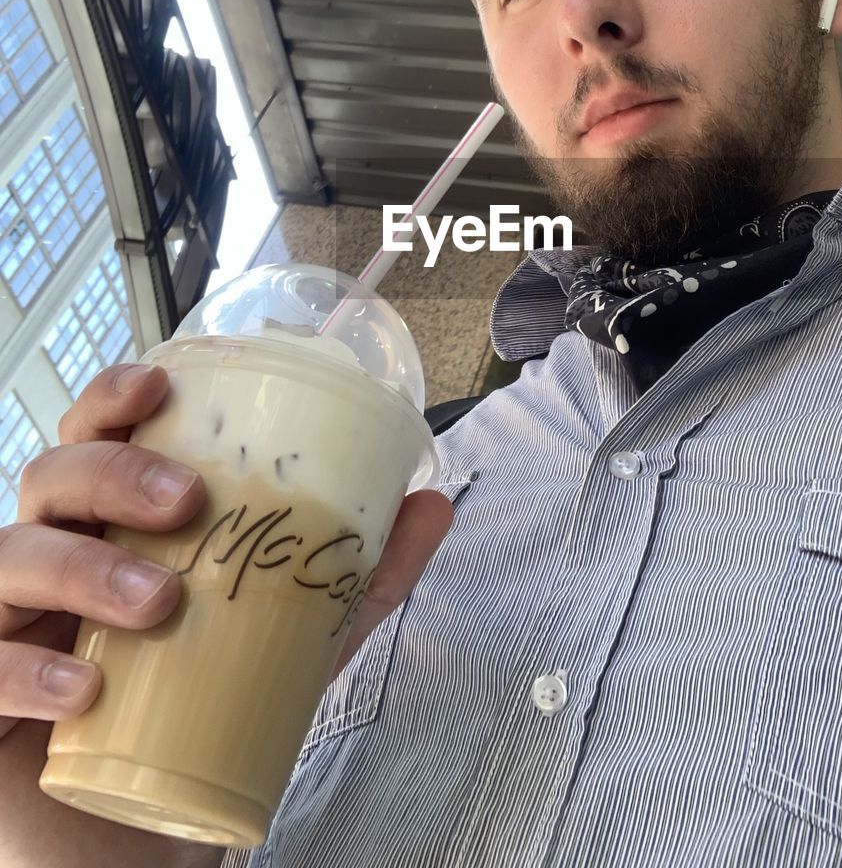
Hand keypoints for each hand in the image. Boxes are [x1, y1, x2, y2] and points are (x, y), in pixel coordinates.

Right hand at [0, 361, 453, 736]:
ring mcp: (11, 623)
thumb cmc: (203, 701)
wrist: (142, 828)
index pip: (97, 435)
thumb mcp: (291, 633)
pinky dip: (26, 672)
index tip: (160, 386)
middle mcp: (54, 555)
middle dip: (113, 470)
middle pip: (51, 474)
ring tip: (160, 600)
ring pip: (10, 556)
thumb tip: (432, 506)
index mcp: (115, 522)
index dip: (113, 396)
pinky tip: (85, 691)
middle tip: (185, 499)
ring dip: (84, 565)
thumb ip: (356, 575)